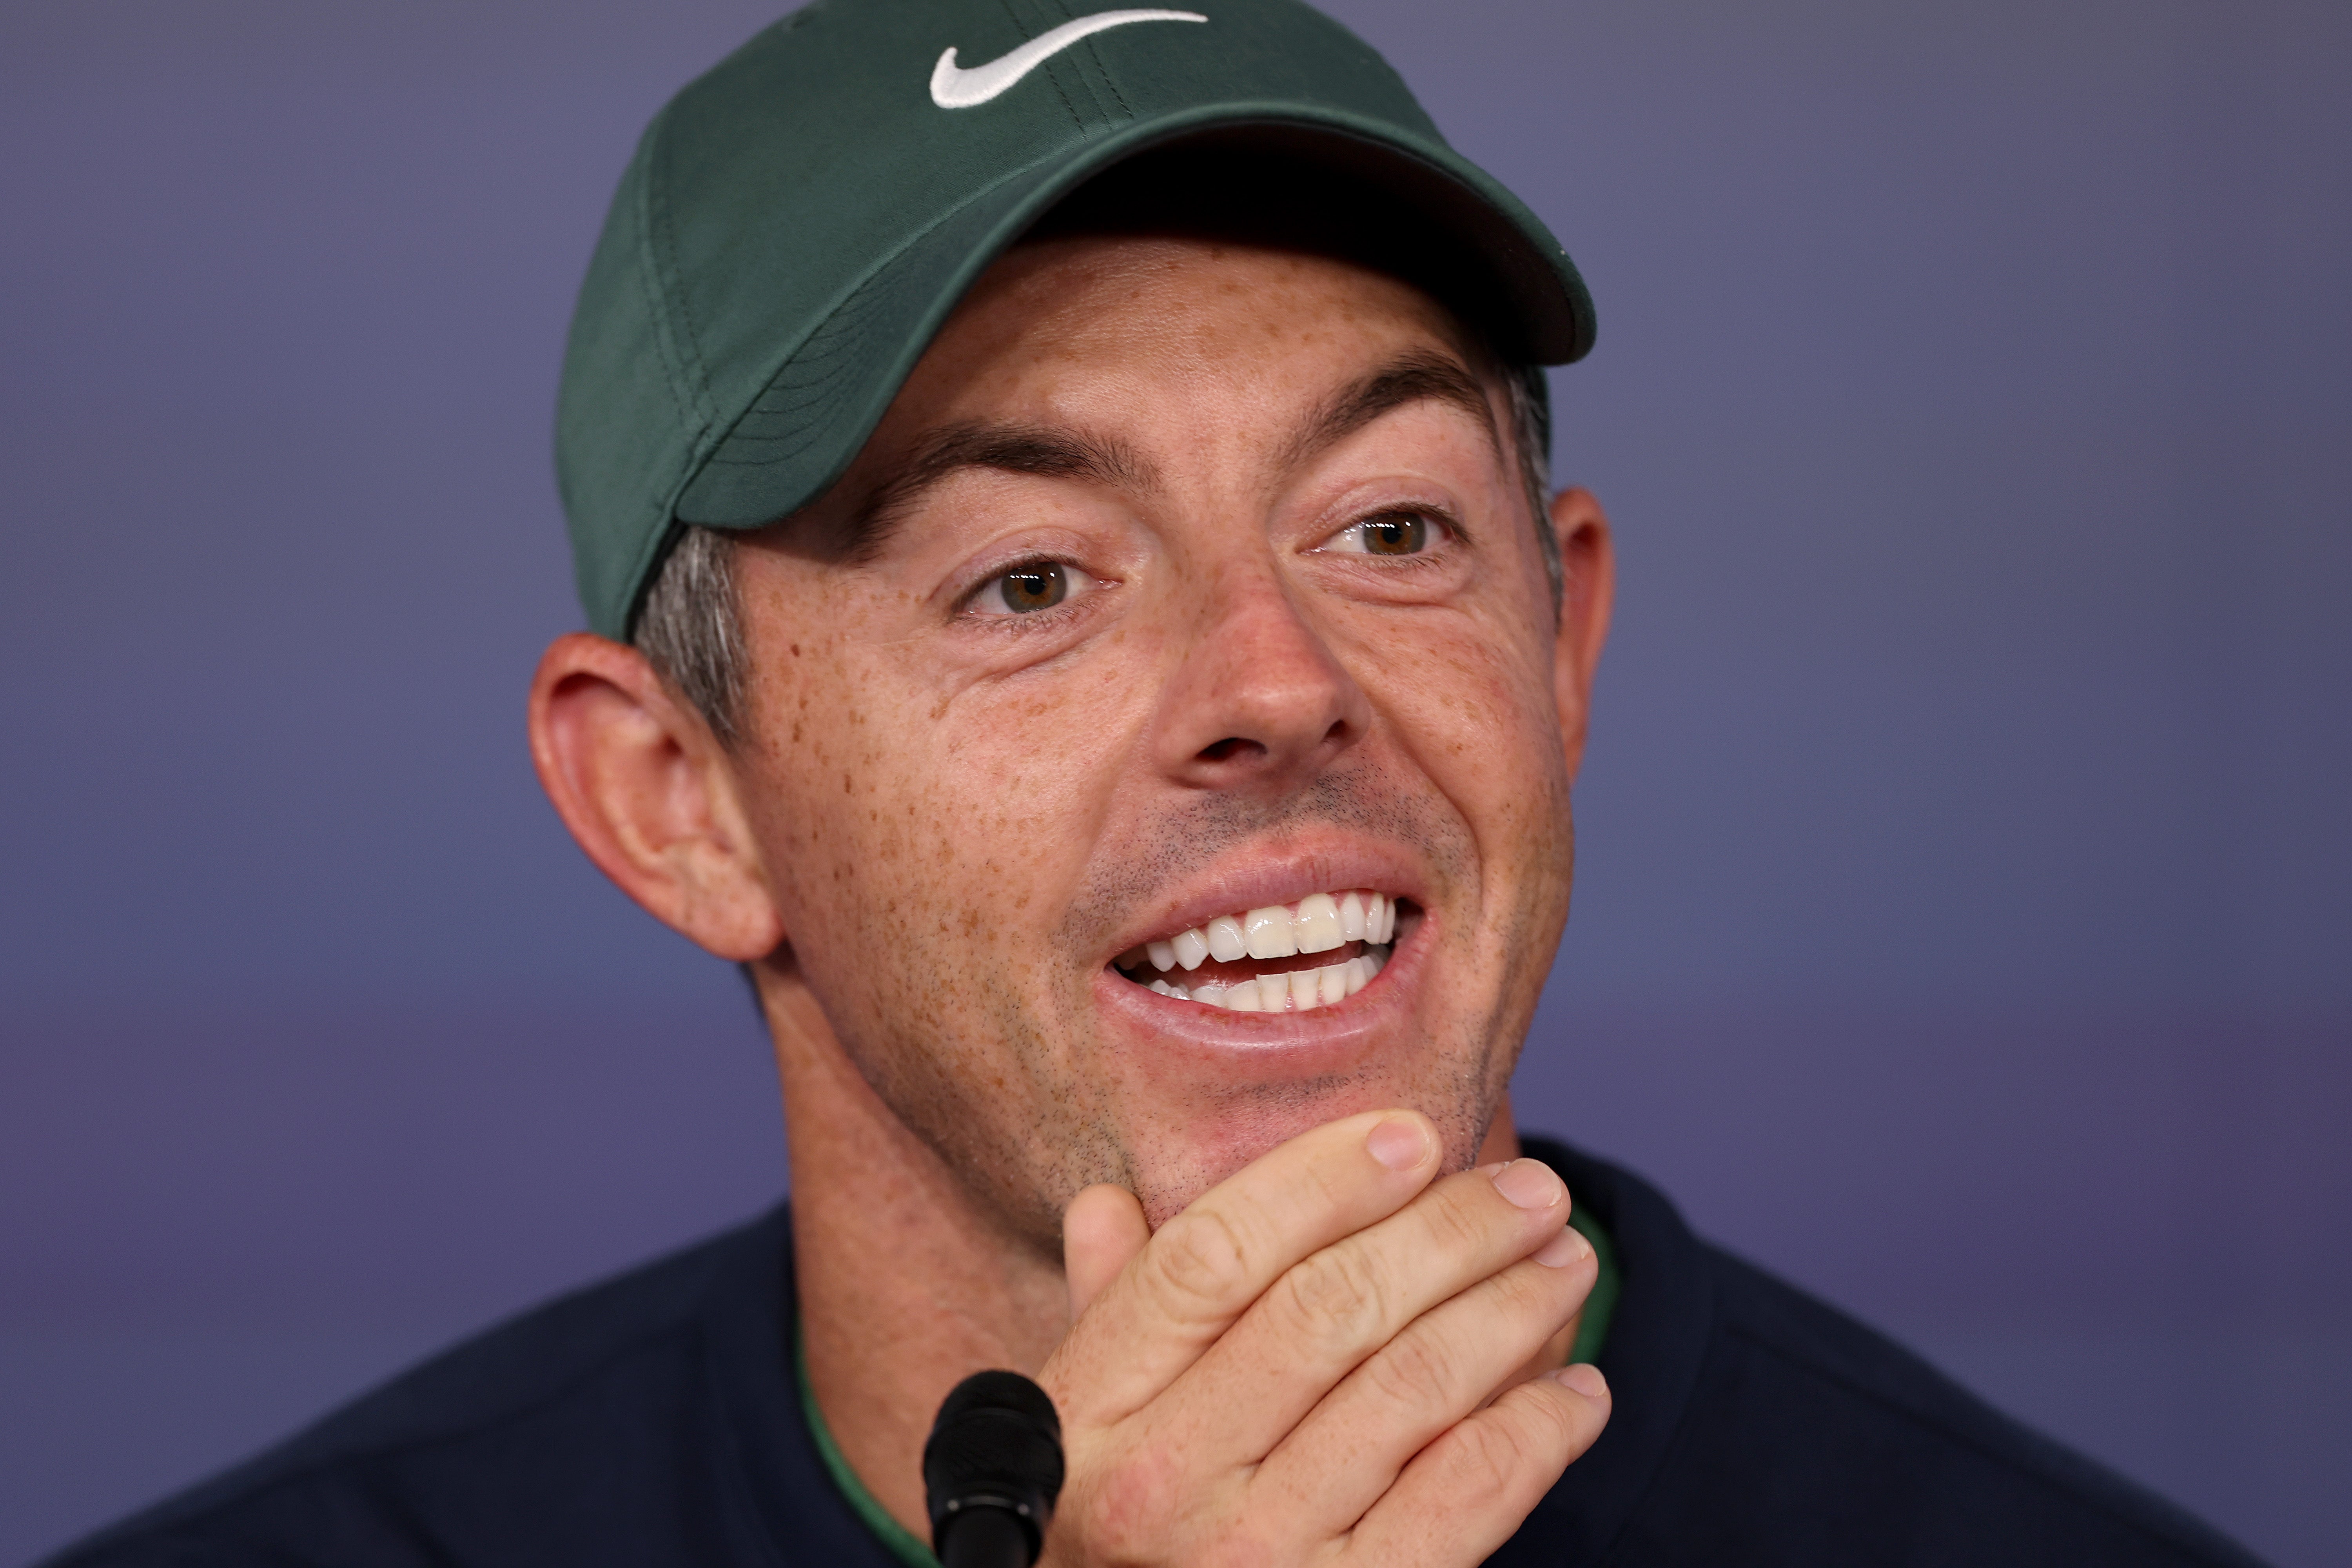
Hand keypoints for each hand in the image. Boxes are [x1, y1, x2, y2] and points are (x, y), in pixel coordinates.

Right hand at [1038, 1111, 1608, 1565]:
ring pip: (1409, 1389)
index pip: (1211, 1256)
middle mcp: (1162, 1481)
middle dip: (1449, 1232)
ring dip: (1510, 1311)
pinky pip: (1465, 1498)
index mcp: (1093, 1406)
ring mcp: (1252, 1556)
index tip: (1412, 1134)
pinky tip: (1575, 1394)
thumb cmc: (1126, 1530)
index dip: (1318, 1180)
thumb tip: (1109, 1202)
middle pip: (1326, 1309)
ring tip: (1567, 1262)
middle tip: (1531, 1189)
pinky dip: (1536, 1433)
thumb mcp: (1086, 1425)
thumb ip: (1111, 1311)